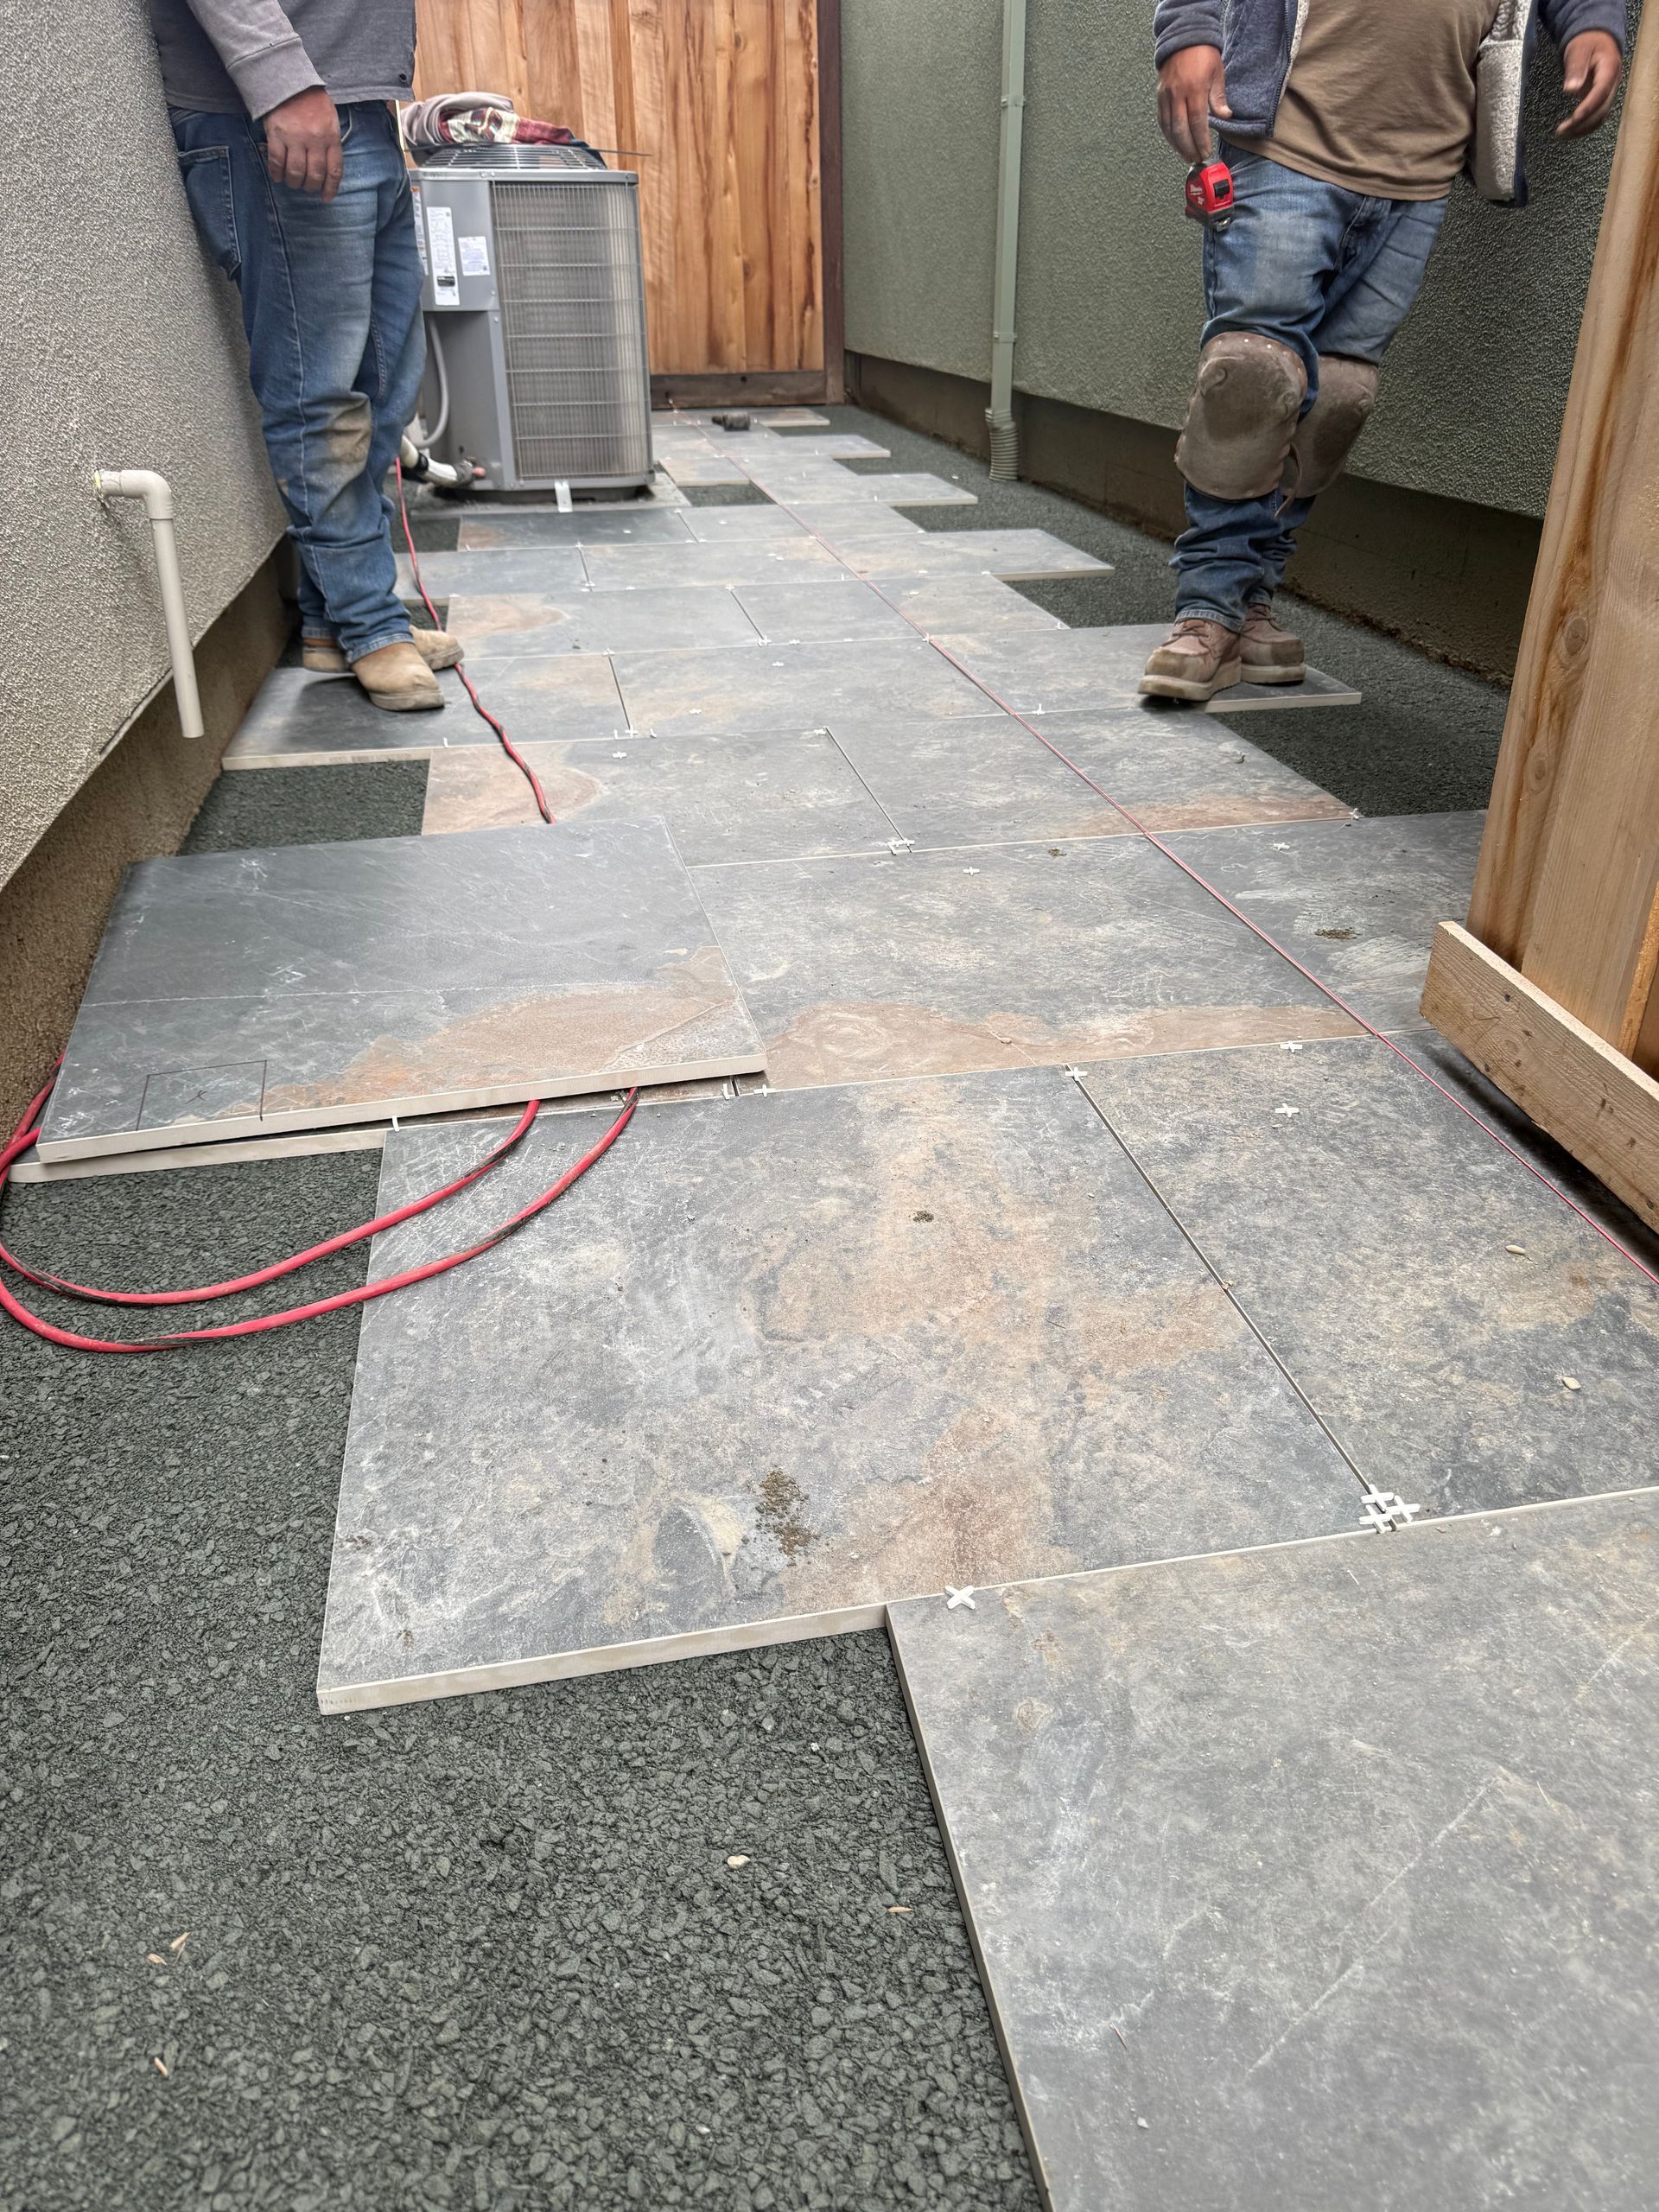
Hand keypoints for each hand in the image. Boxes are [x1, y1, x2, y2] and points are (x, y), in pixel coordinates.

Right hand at [264, 86, 343, 197]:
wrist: (289, 80)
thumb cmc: (312, 102)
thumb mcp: (330, 120)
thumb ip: (331, 143)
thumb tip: (329, 169)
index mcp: (331, 137)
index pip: (334, 170)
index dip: (331, 189)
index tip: (326, 198)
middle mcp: (315, 140)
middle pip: (315, 175)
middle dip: (310, 187)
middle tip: (306, 188)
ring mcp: (295, 137)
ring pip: (296, 172)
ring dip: (294, 183)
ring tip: (292, 183)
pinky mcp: (277, 134)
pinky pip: (277, 161)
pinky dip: (276, 173)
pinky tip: (277, 177)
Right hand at [1158, 44, 1230, 164]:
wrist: (1183, 38)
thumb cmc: (1203, 54)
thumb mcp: (1217, 73)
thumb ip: (1219, 97)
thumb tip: (1225, 117)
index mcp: (1194, 88)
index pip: (1197, 121)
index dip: (1201, 140)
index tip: (1205, 151)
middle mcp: (1178, 94)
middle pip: (1181, 129)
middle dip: (1188, 147)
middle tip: (1196, 158)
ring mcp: (1166, 96)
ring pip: (1169, 128)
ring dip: (1177, 145)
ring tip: (1186, 155)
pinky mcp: (1159, 96)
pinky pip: (1162, 121)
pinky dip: (1168, 135)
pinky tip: (1175, 143)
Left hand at [1558, 31, 1621, 137]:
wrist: (1596, 39)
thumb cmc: (1587, 42)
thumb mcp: (1579, 49)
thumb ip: (1576, 68)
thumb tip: (1571, 90)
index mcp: (1610, 68)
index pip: (1601, 92)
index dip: (1589, 106)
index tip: (1575, 117)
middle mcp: (1613, 83)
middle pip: (1602, 108)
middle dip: (1583, 122)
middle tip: (1561, 131)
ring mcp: (1608, 92)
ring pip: (1600, 116)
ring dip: (1583, 128)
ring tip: (1562, 134)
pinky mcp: (1601, 98)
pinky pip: (1596, 116)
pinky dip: (1584, 126)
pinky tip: (1570, 131)